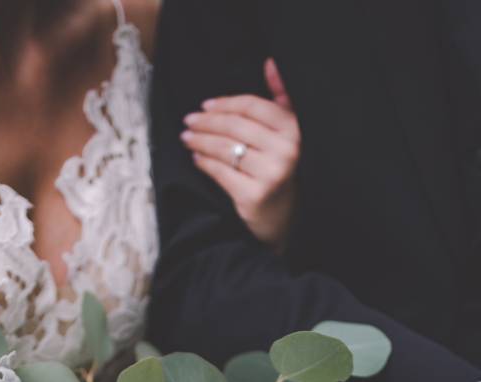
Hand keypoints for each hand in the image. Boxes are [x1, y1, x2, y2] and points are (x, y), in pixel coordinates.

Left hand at [181, 58, 298, 250]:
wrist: (286, 218)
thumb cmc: (282, 169)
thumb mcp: (288, 133)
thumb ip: (281, 98)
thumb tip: (270, 63)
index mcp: (294, 130)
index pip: (251, 106)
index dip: (224, 104)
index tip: (205, 106)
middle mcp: (286, 150)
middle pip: (234, 126)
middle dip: (206, 122)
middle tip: (188, 120)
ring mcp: (270, 174)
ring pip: (224, 148)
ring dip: (200, 140)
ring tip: (186, 137)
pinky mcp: (254, 195)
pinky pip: (220, 171)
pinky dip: (203, 162)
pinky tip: (195, 157)